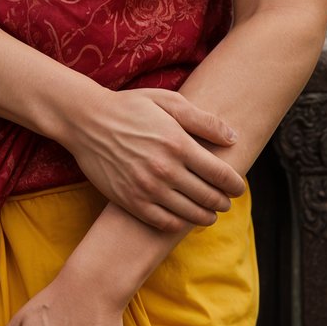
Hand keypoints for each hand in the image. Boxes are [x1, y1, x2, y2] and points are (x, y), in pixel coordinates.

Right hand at [60, 86, 243, 229]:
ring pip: (189, 213)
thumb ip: (203, 120)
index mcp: (178, 144)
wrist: (87, 122)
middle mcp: (165, 169)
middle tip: (226, 201)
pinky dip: (178, 224)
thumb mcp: (169, 102)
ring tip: (210, 213)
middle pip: (208, 196)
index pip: (220, 174)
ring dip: (206, 216)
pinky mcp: (130, 201)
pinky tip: (183, 218)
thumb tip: (233, 137)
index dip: (235, 184)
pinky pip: (163, 222)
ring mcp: (147, 188)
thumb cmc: (130, 107)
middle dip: (223, 201)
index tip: (239, 187)